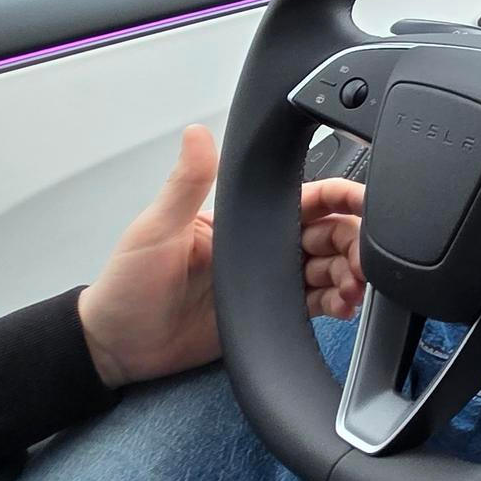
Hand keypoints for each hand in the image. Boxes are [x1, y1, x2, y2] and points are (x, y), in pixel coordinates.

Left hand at [77, 125, 370, 387]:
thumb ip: (185, 183)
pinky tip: (344, 306)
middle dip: (354, 242)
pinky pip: (315, 305)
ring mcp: (268, 283)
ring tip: (354, 287)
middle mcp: (263, 249)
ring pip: (328, 269)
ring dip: (350, 274)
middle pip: (328, 235)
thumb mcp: (155, 228)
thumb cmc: (127, 284)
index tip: (363, 202)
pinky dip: (337, 303)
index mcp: (243, 220)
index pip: (304, 199)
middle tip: (363, 259)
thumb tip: (197, 133)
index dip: (339, 197)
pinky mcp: (269, 316)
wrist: (117, 347)